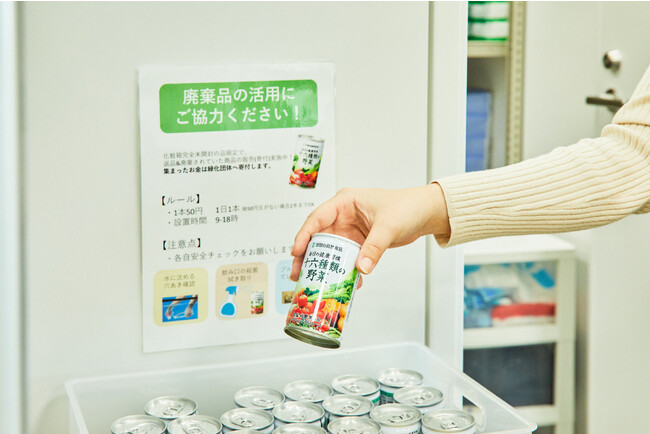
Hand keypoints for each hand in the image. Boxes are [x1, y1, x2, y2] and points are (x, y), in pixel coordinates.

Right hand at [290, 184, 449, 281]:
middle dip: (307, 256)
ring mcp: (349, 229)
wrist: (424, 213)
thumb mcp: (388, 226)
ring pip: (330, 249)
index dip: (304, 235)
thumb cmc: (406, 207)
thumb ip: (374, 247)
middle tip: (298, 273)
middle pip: (318, 236)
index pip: (318, 218)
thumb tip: (361, 268)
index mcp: (345, 202)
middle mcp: (343, 215)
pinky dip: (344, 270)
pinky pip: (345, 258)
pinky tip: (345, 283)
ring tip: (313, 283)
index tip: (296, 252)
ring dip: (323, 266)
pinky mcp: (358, 242)